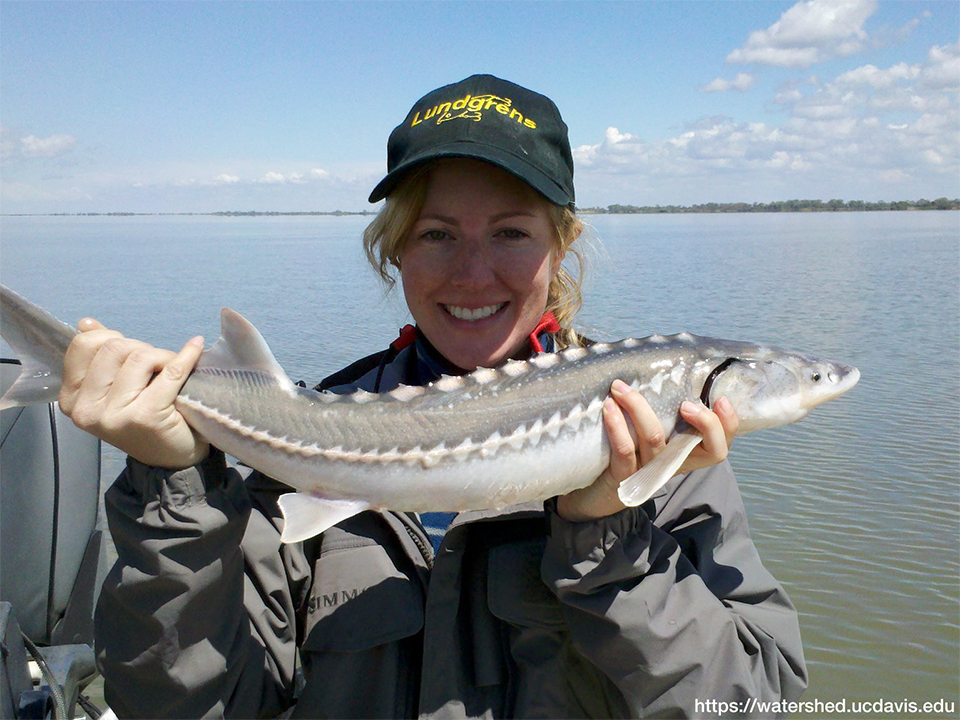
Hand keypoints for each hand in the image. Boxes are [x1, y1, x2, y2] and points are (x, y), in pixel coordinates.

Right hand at [58, 318, 209, 469]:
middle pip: (115, 347)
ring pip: (140, 357)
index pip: (84, 346)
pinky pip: (170, 372)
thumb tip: (86, 324)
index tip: (131, 352)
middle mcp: (87, 409)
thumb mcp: (115, 388)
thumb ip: (100, 356)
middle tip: (157, 365)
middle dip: (142, 348)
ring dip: (163, 356)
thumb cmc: (143, 417)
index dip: (112, 339)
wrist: (171, 459)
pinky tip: (195, 349)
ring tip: (170, 371)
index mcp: (72, 399)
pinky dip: (186, 356)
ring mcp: (114, 415)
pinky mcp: (146, 416)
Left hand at [557, 379, 738, 520]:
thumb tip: (665, 364)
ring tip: (621, 387)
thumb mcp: (651, 433)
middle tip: (686, 403)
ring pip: (656, 439)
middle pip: (709, 451)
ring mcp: (650, 472)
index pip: (721, 446)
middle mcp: (673, 464)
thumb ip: (663, 409)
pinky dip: (616, 426)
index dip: (728, 425)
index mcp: (686, 453)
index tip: (720, 399)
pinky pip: (624, 450)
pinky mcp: (624, 477)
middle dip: (706, 423)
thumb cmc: (627, 453)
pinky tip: (609, 407)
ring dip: (639, 407)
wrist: (597, 494)